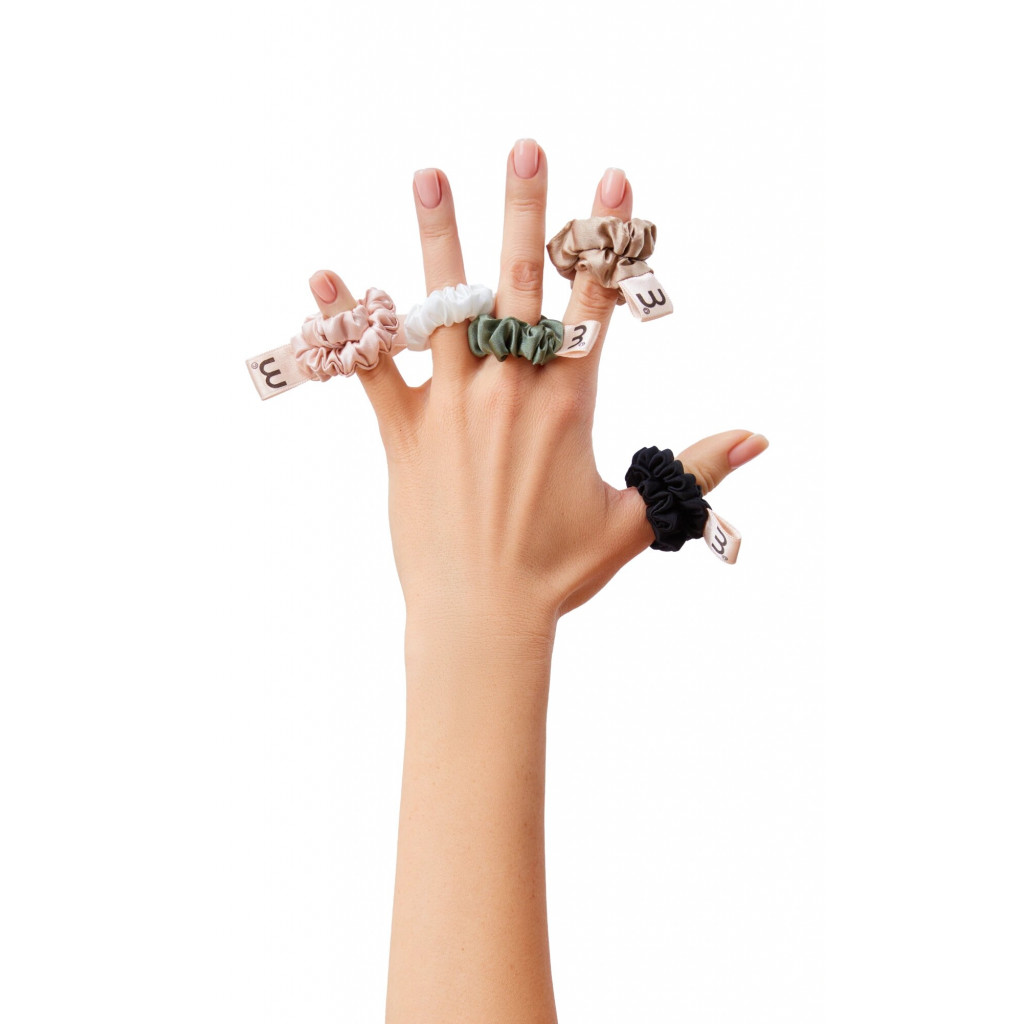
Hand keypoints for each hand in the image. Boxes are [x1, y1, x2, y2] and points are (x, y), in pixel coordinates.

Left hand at [305, 140, 767, 634]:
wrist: (484, 620)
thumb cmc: (560, 572)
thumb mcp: (636, 520)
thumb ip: (696, 469)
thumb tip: (761, 439)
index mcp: (566, 407)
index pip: (592, 306)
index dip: (604, 241)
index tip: (611, 181)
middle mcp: (508, 394)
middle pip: (519, 287)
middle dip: (526, 213)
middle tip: (524, 146)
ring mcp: (451, 410)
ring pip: (444, 309)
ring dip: (437, 239)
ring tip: (429, 174)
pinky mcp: (404, 436)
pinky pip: (370, 370)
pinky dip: (346, 324)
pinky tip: (323, 275)